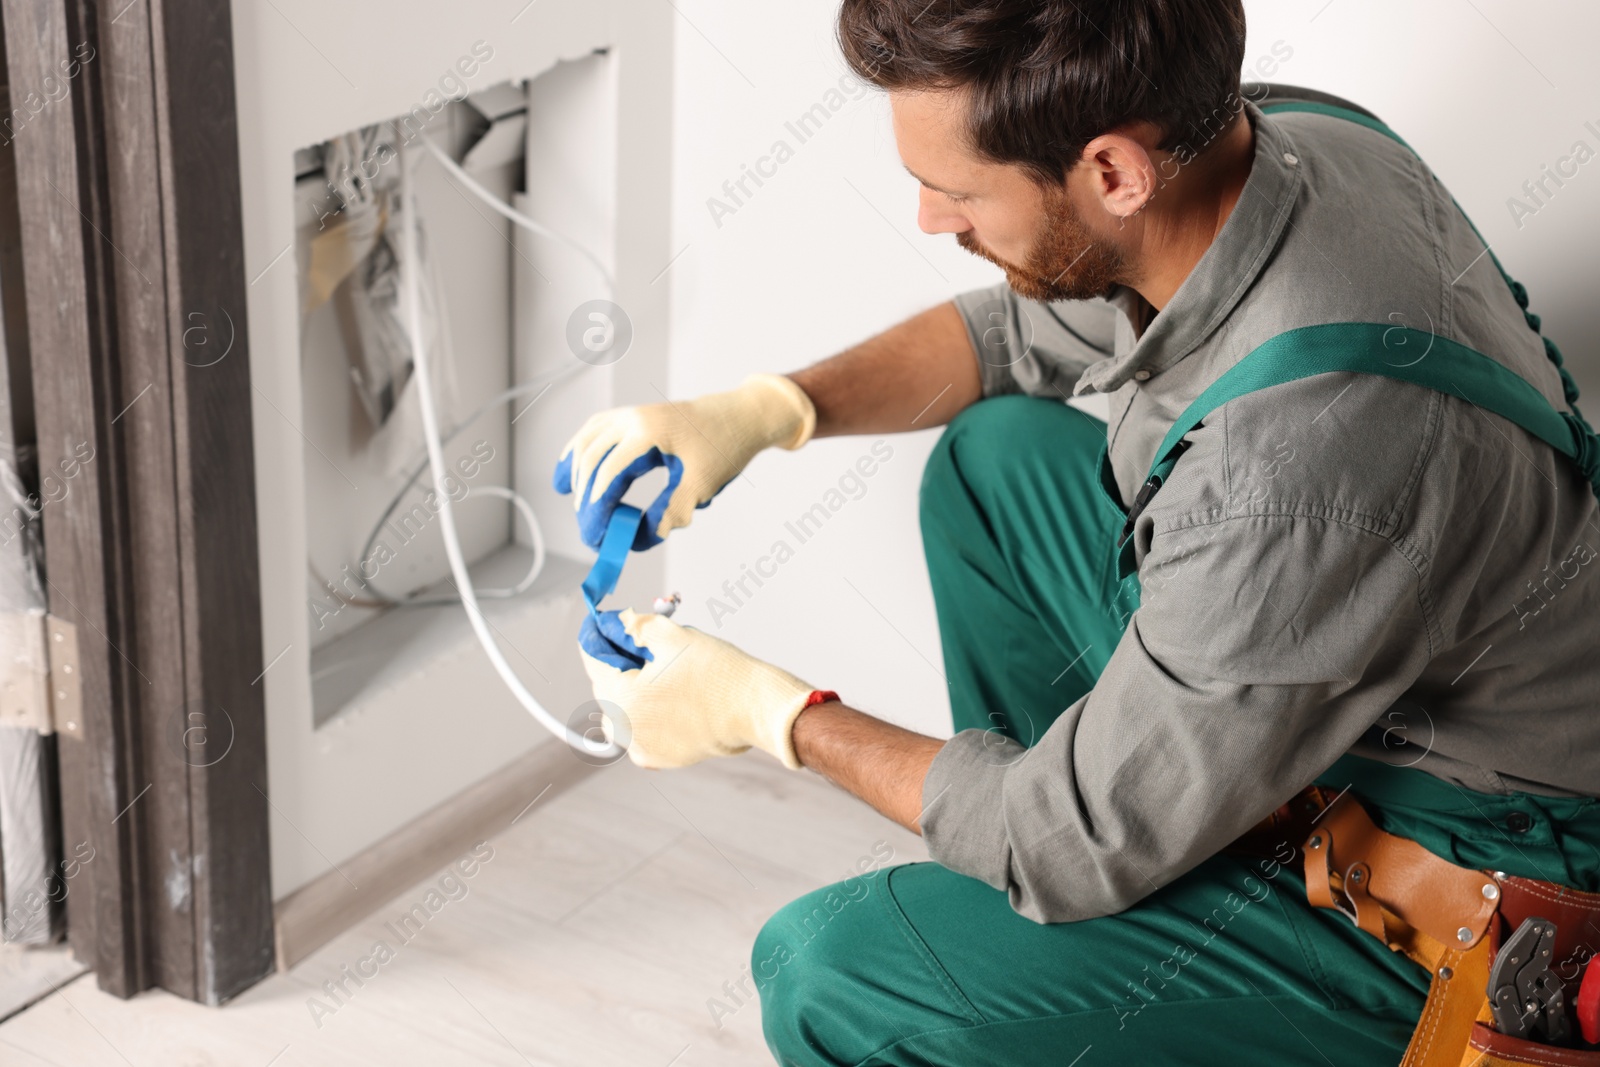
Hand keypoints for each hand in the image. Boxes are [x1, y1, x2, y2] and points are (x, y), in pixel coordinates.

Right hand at [553, 374, 816, 549]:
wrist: (741, 416)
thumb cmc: (724, 449)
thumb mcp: (699, 489)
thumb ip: (666, 515)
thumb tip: (635, 540)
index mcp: (648, 434)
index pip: (607, 476)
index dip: (596, 511)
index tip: (596, 539)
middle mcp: (632, 419)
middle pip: (591, 459)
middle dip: (585, 498)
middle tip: (590, 531)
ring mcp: (631, 413)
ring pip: (587, 441)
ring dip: (575, 472)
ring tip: (571, 501)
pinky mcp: (634, 415)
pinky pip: (595, 430)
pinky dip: (580, 450)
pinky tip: (572, 468)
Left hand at [577, 609, 815, 768]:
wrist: (754, 708)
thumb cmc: (716, 672)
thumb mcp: (669, 635)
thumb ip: (633, 627)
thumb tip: (615, 624)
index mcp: (620, 699)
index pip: (593, 659)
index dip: (597, 633)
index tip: (602, 620)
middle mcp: (624, 730)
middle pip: (606, 686)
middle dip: (616, 660)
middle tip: (636, 638)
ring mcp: (643, 748)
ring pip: (622, 710)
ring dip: (630, 687)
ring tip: (657, 666)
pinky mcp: (663, 757)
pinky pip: (641, 730)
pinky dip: (647, 711)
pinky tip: (667, 693)